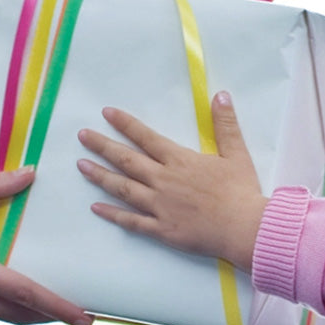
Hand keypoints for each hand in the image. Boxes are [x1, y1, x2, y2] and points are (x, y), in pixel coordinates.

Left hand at [77, 91, 266, 273]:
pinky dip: (112, 214)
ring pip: (122, 188)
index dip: (125, 124)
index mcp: (179, 160)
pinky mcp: (161, 229)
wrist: (244, 229)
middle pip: (126, 160)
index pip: (146, 137)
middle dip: (102, 146)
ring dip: (100, 176)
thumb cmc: (241, 192)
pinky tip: (95, 207)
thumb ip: (225, 124)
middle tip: (82, 136)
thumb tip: (220, 95)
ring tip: (81, 166)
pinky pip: (131, 221)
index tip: (106, 113)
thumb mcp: (236, 153)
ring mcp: (159, 206)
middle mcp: (163, 180)